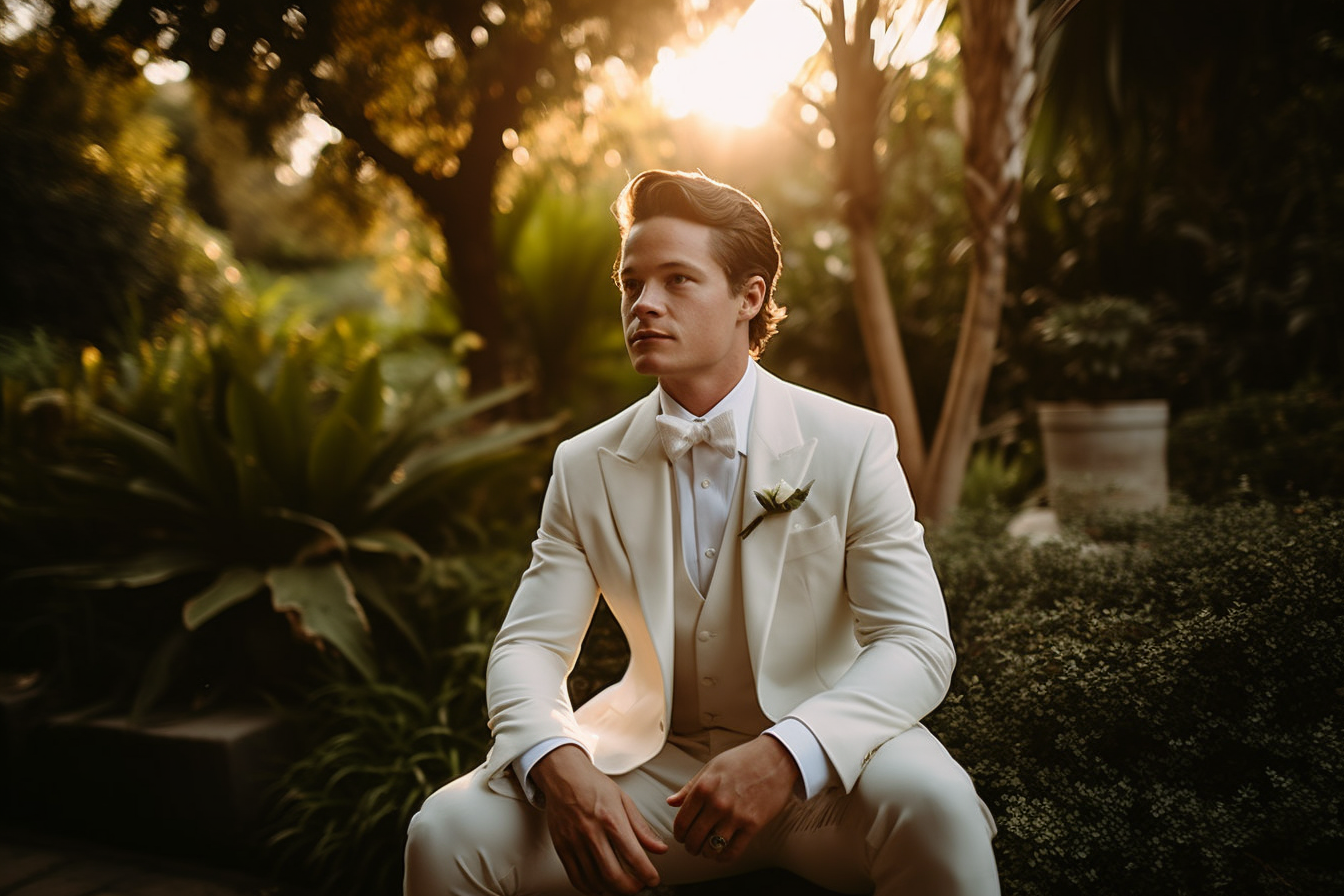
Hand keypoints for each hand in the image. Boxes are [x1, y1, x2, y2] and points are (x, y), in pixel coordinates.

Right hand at [530, 744, 667, 895]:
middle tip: (639, 887)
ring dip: (612, 890)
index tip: (654, 880)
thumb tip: (661, 850)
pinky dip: (590, 888)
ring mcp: (574, 841)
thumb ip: (642, 828)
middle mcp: (591, 832)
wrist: (564, 776)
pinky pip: (576, 878)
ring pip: (595, 880)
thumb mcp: (624, 800)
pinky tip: (601, 886)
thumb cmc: (595, 786)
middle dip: (631, 888)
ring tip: (623, 886)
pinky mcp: (562, 847)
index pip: (633, 855)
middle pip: (613, 874)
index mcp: (611, 818)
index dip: (646, 873)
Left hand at [667, 735, 799, 861]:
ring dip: (706, 853)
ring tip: (707, 850)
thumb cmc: (742, 760)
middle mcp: (717, 803)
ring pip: (711, 848)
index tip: (681, 836)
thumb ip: (690, 787)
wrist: (776, 758)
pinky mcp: (753, 825)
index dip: (679, 833)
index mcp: (703, 787)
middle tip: (693, 846)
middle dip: (690, 846)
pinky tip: (722, 854)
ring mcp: (735, 815)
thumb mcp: (712, 768)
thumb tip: (671, 802)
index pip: (682, 821)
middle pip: (694, 838)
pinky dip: (724, 857)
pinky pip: (733, 851)